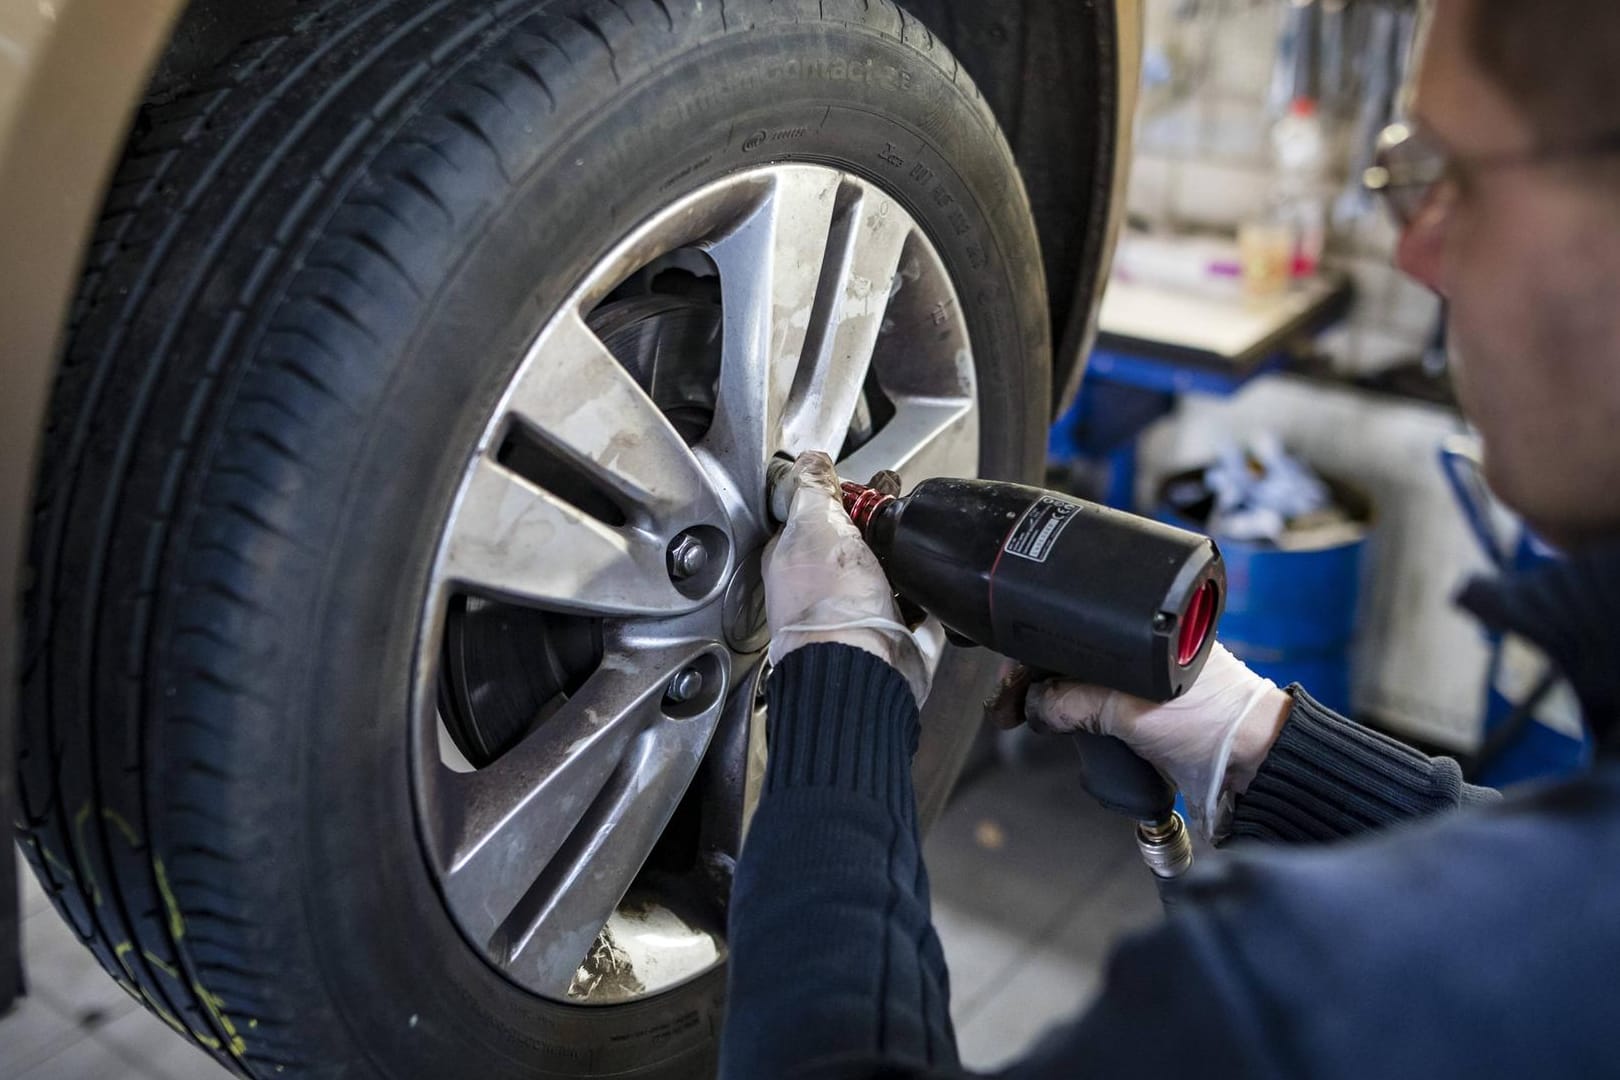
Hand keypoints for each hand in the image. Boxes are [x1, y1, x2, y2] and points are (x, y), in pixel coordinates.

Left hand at [763, 451, 932, 703]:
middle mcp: (822, 588)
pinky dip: (926, 592)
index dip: (842, 495)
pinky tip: (934, 577)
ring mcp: (857, 612)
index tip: (867, 481)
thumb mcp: (814, 526)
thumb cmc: (828, 605)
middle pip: (853, 542)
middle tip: (900, 499)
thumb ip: (813, 490)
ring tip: (923, 534)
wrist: (863, 665)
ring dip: (905, 553)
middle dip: (879, 520)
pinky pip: (914, 605)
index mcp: (793, 560)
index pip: (815, 516)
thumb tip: (810, 460)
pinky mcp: (893, 632)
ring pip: (885, 571)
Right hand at [986, 645, 1291, 839]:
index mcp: (1146, 630)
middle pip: (1069, 658)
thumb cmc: (1217, 723)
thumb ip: (1075, 702)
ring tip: (1025, 719)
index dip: (1033, 654)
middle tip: (1006, 707)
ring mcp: (1144, 687)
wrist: (1256, 767)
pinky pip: (1096, 712)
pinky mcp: (1147, 718)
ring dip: (1049, 702)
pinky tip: (1055, 728)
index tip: (1009, 682)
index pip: (1073, 630)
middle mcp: (1142, 653)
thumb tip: (1033, 705)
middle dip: (1033, 681)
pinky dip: (1072, 720)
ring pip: (1078, 686)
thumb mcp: (1132, 707)